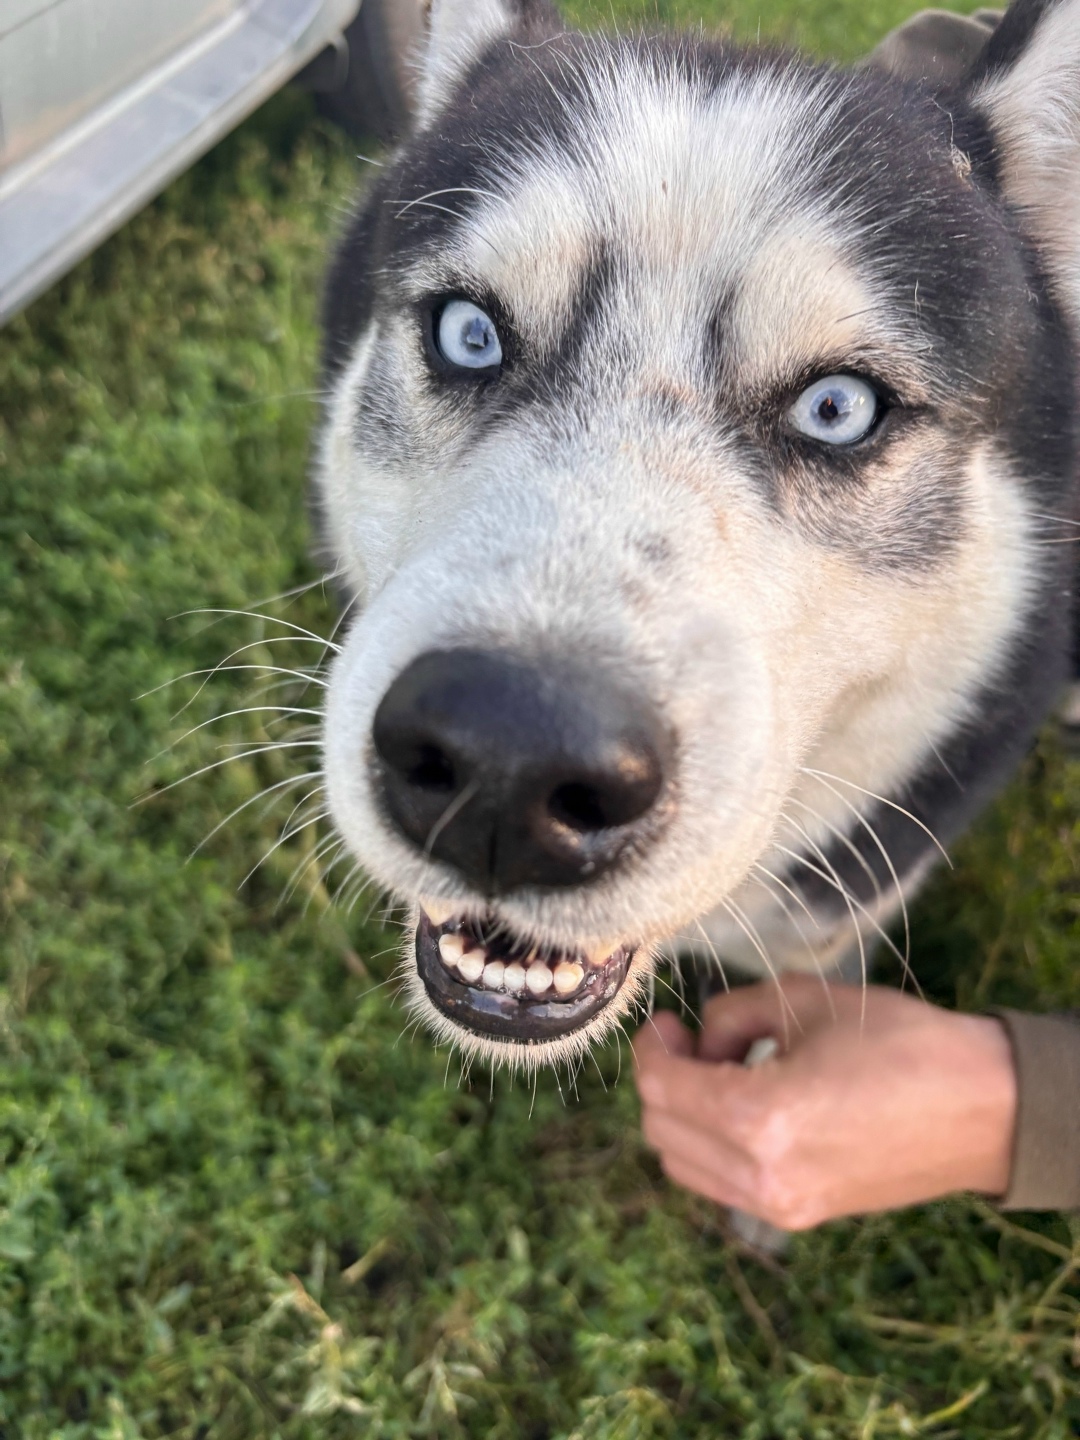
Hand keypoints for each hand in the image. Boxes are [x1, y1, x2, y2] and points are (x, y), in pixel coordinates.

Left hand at [632, 976, 1016, 1229]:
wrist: (981, 1108)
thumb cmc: (898, 1042)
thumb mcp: (802, 1001)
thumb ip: (731, 1014)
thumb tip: (700, 1037)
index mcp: (759, 1119)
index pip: (661, 1088)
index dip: (652, 1048)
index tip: (669, 1022)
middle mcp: (760, 1176)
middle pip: (661, 1130)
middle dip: (663, 1078)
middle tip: (691, 1041)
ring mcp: (780, 1206)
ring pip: (682, 1166)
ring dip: (682, 1116)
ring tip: (719, 1073)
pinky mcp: (800, 1216)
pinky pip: (721, 1186)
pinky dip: (711, 1147)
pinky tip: (743, 1108)